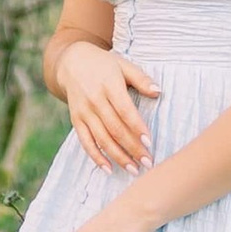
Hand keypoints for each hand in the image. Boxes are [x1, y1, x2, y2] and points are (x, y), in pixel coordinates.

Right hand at [60, 43, 160, 173]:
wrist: (72, 62)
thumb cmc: (104, 65)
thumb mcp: (123, 65)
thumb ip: (141, 78)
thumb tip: (158, 91)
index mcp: (108, 85)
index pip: (124, 110)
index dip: (137, 127)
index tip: (149, 143)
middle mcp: (94, 100)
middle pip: (114, 128)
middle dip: (132, 148)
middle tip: (147, 162)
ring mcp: (84, 112)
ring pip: (101, 139)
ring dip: (118, 156)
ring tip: (133, 169)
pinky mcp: (76, 120)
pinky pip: (85, 142)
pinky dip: (96, 157)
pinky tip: (109, 169)